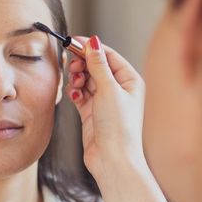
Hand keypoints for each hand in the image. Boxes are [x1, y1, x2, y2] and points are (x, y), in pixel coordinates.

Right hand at [67, 35, 146, 181]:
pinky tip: (75, 97)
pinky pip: (80, 94)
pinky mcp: (92, 112)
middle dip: (82, 64)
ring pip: (86, 79)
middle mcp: (118, 89)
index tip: (73, 41)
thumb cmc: (118, 127)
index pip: (108, 55)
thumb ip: (98, 64)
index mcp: (129, 80)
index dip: (91, 47)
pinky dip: (76, 92)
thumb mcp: (108, 89)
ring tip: (76, 84)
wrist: (112, 160)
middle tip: (72, 65)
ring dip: (78, 78)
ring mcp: (104, 101)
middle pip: (95, 66)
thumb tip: (93, 41)